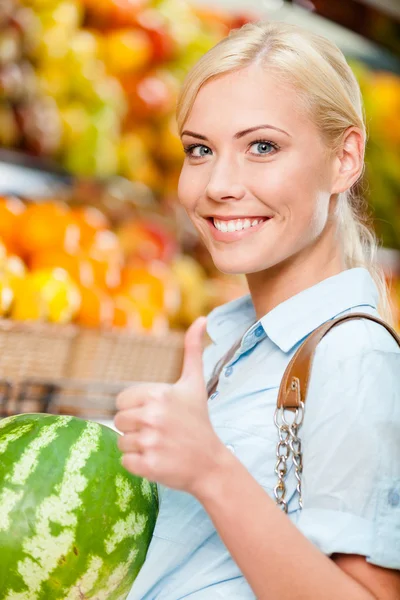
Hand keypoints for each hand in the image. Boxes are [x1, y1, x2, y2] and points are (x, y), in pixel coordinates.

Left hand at [114, 316, 227, 496]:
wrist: (210, 463)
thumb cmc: (198, 421)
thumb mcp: (194, 384)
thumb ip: (193, 350)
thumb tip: (201, 318)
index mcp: (159, 394)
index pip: (120, 401)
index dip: (136, 409)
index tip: (157, 415)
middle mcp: (153, 415)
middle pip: (118, 421)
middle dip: (136, 428)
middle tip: (160, 432)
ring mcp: (150, 442)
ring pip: (121, 442)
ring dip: (137, 446)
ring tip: (160, 446)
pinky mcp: (148, 466)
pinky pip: (125, 462)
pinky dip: (139, 464)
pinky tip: (159, 460)